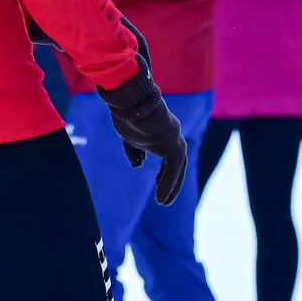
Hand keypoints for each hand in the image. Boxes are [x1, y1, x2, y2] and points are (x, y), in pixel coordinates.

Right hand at [97, 23, 187, 205]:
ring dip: (170, 186)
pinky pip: (173, 169)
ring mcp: (174, 138)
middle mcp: (172, 134)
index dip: (164, 172)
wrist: (128, 98)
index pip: (168, 154)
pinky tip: (160, 198)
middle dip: (170, 180)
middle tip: (164, 198)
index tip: (155, 182)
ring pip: (177, 168)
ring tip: (162, 202)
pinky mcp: (173, 144)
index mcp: (162, 130)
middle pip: (176, 163)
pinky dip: (167, 184)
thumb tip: (138, 165)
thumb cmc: (125, 110)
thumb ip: (135, 149)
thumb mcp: (129, 134)